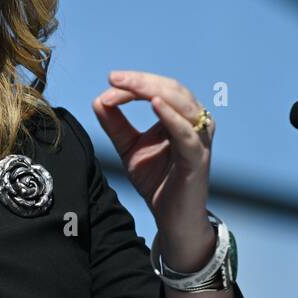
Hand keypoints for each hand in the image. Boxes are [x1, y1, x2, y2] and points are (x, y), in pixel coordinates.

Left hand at [91, 70, 216, 270]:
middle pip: (172, 90)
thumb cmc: (156, 181)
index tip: (109, 83)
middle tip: (115, 78)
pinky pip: (187, 134)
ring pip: (182, 105)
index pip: (158, 90)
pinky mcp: (197, 159)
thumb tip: (99, 99)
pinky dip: (172, 117)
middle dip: (142, 82)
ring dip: (153, 92)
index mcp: (180, 117)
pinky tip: (155, 105)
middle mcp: (195, 124)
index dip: (134, 84)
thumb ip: (116, 124)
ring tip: (129, 86)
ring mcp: (199, 140)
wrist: (171, 218)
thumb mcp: (129, 148)